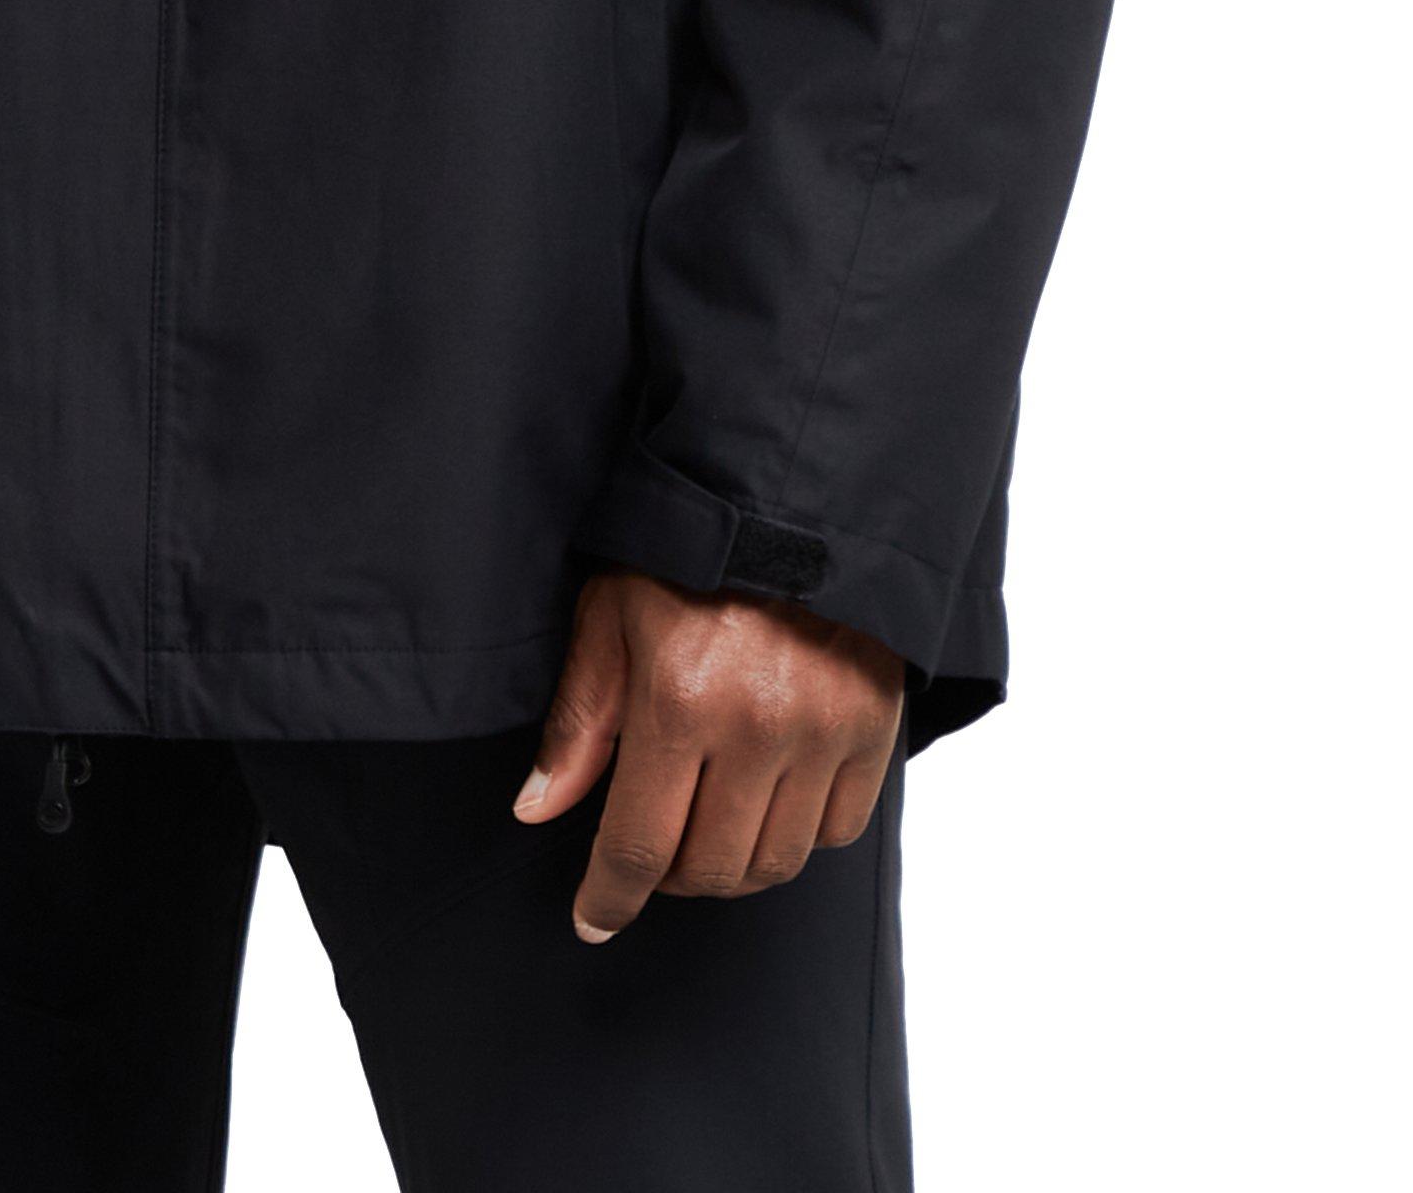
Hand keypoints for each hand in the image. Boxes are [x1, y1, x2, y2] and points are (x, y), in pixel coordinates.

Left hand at [512, 565, 905, 940]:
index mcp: (680, 699)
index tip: (593, 919)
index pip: (640, 845)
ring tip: (706, 825)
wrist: (798, 494)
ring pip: (774, 863)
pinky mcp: (875, 729)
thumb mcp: (611, 614)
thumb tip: (537, 808)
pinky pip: (836, 831)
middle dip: (668, 877)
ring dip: (731, 865)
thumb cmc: (689, 551)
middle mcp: (758, 727)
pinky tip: (768, 797)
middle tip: (652, 849)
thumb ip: (580, 719)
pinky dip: (798, 833)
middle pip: (710, 870)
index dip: (610, 897)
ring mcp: (825, 732)